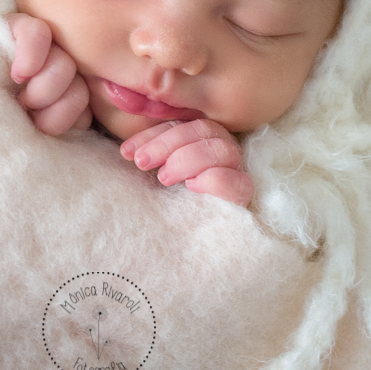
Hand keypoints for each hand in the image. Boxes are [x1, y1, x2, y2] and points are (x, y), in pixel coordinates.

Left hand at [7, 12, 91, 135]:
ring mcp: (60, 81)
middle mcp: (41, 54)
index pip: (36, 32)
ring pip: (78, 91)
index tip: (17, 76)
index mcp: (14, 38)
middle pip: (63, 63)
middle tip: (21, 106)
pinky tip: (46, 129)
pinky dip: (70, 124)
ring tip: (32, 124)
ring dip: (56, 113)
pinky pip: (85, 113)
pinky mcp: (69, 106)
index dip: (32, 52)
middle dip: (44, 91)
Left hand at [119, 120, 253, 206]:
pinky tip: (192, 187)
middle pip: (203, 129)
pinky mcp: (243, 196)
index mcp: (201, 140)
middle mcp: (222, 150)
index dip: (152, 134)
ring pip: (221, 149)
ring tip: (164, 178)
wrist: (190, 246)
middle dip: (167, 143)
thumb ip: (150, 158)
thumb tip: (128, 151)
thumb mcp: (157, 176)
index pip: (181, 123)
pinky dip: (213, 179)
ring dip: (187, 159)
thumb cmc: (171, 206)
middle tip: (141, 162)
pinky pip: (238, 181)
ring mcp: (236, 171)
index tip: (127, 152)